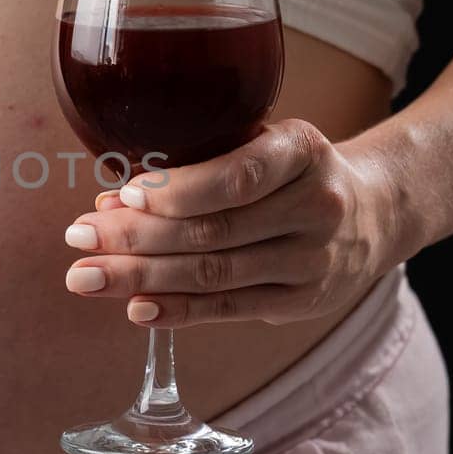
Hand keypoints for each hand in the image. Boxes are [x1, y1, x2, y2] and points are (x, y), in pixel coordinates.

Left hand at [62, 119, 401, 327]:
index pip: (237, 176)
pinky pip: (229, 309)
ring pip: (214, 274)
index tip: (122, 195)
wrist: (375, 210)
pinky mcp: (302, 302)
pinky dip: (177, 310)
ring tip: (85, 277)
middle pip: (213, 231)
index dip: (177, 189)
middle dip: (134, 238)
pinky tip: (134, 309)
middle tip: (77, 240)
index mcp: (304, 151)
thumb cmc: (294, 170)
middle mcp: (316, 206)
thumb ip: (199, 166)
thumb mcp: (265, 142)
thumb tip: (112, 202)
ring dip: (140, 278)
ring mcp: (313, 261)